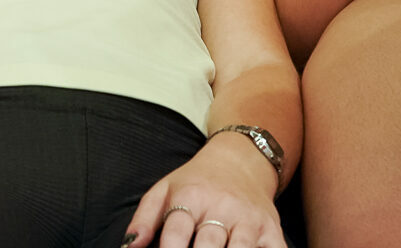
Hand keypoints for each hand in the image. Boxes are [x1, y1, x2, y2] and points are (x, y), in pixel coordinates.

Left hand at [125, 133, 284, 247]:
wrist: (239, 161)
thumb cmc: (195, 182)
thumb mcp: (164, 190)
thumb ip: (144, 219)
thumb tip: (129, 247)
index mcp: (190, 197)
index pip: (176, 232)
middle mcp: (221, 207)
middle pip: (209, 245)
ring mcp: (249, 219)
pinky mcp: (272, 229)